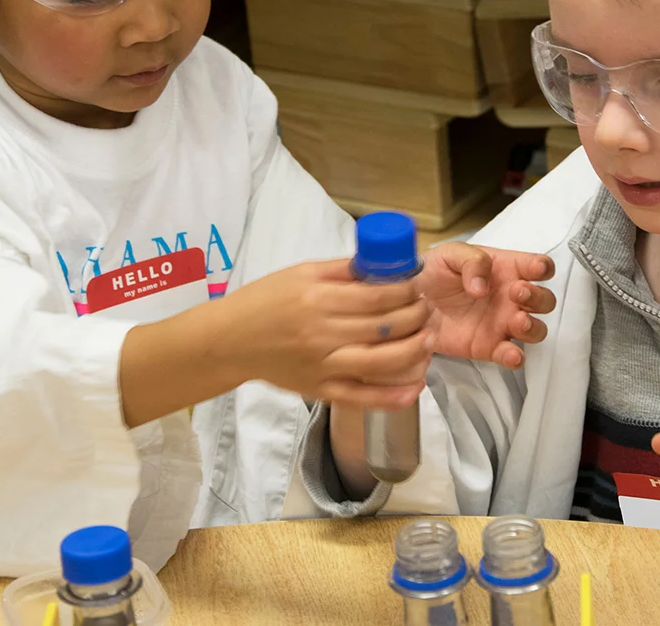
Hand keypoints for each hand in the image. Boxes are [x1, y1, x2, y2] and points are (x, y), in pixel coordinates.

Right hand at [222, 259, 432, 408]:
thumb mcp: (300, 273)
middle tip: (429, 309)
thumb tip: (385, 262)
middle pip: (385, 327)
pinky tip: (415, 388)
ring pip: (381, 363)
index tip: (419, 286)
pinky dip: (392, 396)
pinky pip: (362, 397)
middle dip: (417, 317)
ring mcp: (323, 366)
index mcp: (319, 300)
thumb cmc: (264, 301)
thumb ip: (343, 270)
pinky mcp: (320, 390)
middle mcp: (323, 334)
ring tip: (430, 339)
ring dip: (415, 351)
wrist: (228, 341)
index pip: (378, 296)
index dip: (407, 291)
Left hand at [418, 243, 555, 368]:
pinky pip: (512, 356)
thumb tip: (483, 286)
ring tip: (517, 321)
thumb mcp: (449, 254)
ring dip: (533, 326)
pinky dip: (516, 357)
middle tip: (516, 292)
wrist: (407, 304)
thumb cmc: (431, 273)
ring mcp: (503, 323)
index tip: (535, 269)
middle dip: (538, 296)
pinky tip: (511, 354)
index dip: (543, 267)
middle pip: (544, 300)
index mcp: (505, 268)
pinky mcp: (490, 347)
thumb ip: (472, 261)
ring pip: (536, 329)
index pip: (538, 266)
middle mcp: (510, 297)